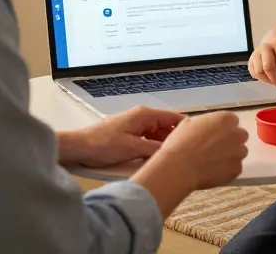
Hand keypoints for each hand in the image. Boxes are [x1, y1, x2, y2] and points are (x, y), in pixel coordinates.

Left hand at [64, 106, 184, 167]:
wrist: (79, 148)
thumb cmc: (104, 145)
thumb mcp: (134, 148)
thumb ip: (156, 148)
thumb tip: (175, 150)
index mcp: (145, 115)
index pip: (174, 117)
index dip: (186, 129)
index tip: (196, 141)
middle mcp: (141, 117)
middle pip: (166, 127)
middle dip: (173, 141)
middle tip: (183, 156)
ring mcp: (134, 125)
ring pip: (156, 135)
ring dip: (161, 146)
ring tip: (168, 160)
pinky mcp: (127, 134)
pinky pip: (146, 140)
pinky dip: (151, 148)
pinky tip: (153, 160)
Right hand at [150, 111, 248, 189]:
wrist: (180, 167)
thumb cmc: (181, 142)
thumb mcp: (190, 123)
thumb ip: (207, 123)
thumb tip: (209, 128)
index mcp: (226, 119)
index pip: (232, 121)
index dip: (222, 129)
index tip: (214, 135)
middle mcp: (237, 134)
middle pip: (239, 136)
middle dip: (231, 141)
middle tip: (215, 148)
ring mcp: (239, 152)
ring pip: (239, 152)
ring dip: (230, 155)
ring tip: (212, 161)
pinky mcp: (237, 169)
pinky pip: (235, 168)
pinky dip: (227, 170)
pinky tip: (212, 171)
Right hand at [249, 36, 275, 86]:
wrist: (274, 43)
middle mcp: (265, 48)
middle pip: (268, 66)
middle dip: (275, 79)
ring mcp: (255, 54)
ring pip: (259, 71)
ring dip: (268, 80)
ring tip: (275, 82)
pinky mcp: (250, 61)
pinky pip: (254, 74)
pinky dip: (262, 79)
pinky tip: (270, 79)